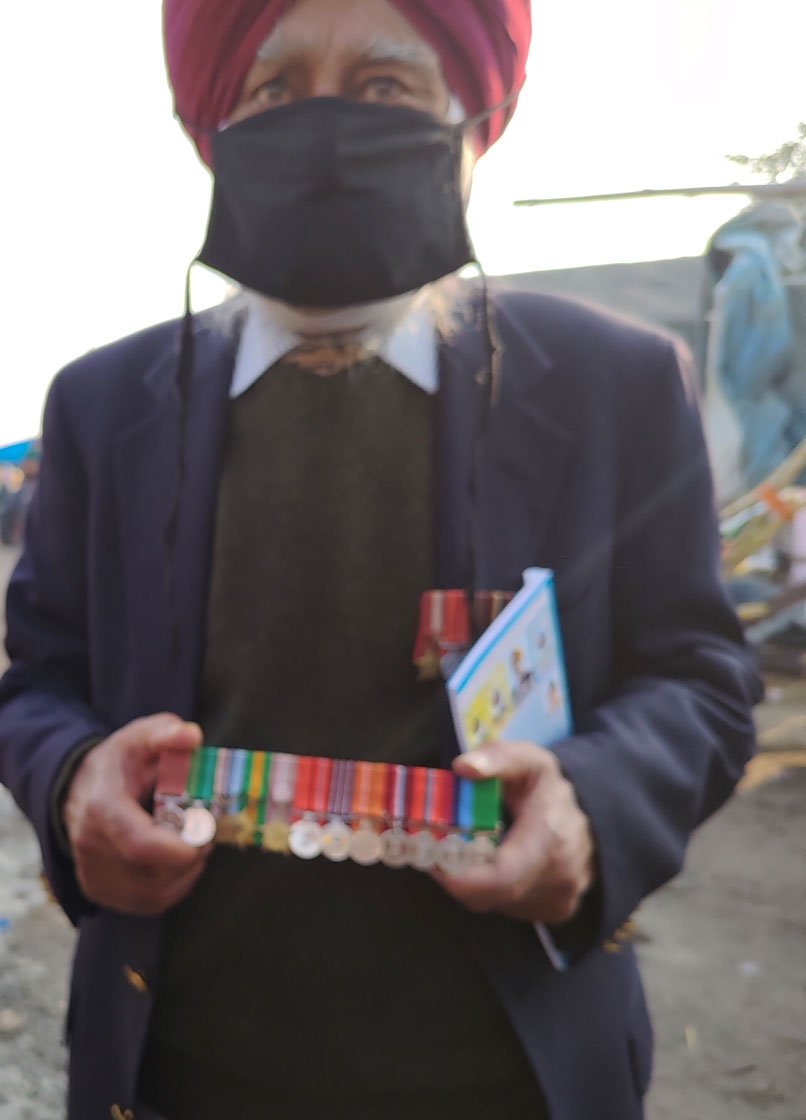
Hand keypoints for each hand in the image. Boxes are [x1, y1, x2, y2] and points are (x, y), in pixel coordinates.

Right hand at [63, 714, 208, 915]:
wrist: (77, 790)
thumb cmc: (118, 763)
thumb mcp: (139, 737)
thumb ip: (165, 733)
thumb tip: (193, 736)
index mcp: (102, 808)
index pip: (140, 845)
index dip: (180, 850)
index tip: (207, 834)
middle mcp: (91, 847)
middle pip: (153, 874)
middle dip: (191, 858)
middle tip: (208, 833)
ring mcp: (93, 874)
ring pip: (154, 895)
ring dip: (186, 875)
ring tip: (194, 845)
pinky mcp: (100, 892)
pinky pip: (148, 904)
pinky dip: (173, 887)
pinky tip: (179, 863)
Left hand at [433, 741, 595, 925]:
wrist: (590, 816)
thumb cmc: (549, 787)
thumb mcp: (528, 760)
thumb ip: (497, 759)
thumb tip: (463, 767)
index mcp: (550, 838)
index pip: (501, 877)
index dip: (458, 876)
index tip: (431, 858)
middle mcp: (560, 876)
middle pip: (488, 896)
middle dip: (455, 875)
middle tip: (434, 851)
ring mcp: (560, 899)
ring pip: (495, 904)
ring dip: (472, 882)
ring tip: (465, 849)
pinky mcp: (556, 911)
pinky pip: (508, 907)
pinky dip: (491, 889)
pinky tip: (491, 863)